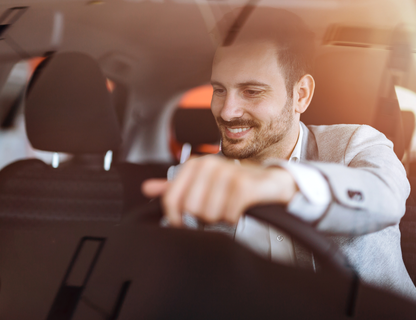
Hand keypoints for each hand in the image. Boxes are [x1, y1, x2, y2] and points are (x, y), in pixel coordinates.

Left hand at [142, 155, 297, 226]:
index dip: (175, 218)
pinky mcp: (243, 185)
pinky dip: (234, 218)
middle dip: (204, 217)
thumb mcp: (202, 183)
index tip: (184, 223)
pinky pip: (228, 215)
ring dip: (221, 217)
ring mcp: (227, 173)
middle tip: (217, 209)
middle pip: (190, 210)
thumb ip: (175, 187)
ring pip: (209, 214)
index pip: (171, 200)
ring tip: (229, 207)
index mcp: (195, 164)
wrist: (270, 183)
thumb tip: (146, 188)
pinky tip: (240, 209)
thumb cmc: (234, 184)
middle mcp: (209, 164)